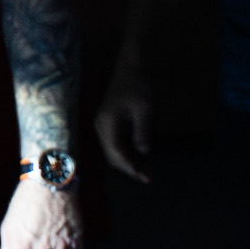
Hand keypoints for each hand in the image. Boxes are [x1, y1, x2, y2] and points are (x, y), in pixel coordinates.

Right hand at [93, 64, 154, 182]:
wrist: (130, 69)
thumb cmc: (138, 87)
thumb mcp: (144, 109)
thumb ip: (142, 131)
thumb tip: (144, 152)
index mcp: (107, 123)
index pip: (116, 152)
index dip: (130, 167)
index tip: (145, 178)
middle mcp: (101, 127)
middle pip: (111, 155)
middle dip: (129, 168)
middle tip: (148, 178)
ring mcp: (103, 125)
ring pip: (112, 151)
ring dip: (128, 162)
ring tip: (146, 172)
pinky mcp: (108, 124)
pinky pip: (115, 144)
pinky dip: (127, 153)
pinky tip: (140, 158)